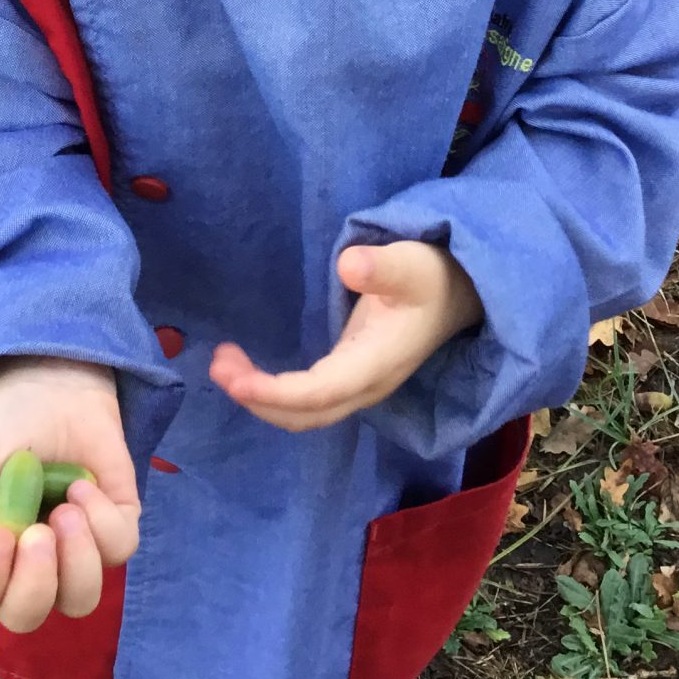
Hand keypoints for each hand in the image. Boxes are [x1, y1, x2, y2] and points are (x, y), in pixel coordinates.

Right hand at [0, 358, 138, 633]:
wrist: (50, 389)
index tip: (1, 534)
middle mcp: (25, 570)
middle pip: (28, 616)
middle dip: (35, 583)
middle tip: (38, 531)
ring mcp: (73, 555)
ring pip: (80, 600)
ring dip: (77, 562)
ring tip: (68, 510)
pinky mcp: (114, 531)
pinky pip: (118, 551)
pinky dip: (103, 520)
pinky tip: (83, 486)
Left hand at [210, 240, 482, 432]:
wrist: (460, 295)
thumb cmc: (433, 277)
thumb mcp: (413, 264)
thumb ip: (382, 266)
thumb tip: (348, 265)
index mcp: (377, 363)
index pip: (321, 392)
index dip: (276, 393)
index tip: (235, 380)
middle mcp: (366, 385)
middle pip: (306, 414)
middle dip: (258, 399)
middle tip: (218, 365)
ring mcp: (358, 385)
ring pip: (305, 413)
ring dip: (261, 398)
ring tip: (223, 363)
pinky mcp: (350, 377)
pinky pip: (306, 400)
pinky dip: (272, 392)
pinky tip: (248, 369)